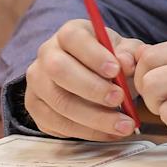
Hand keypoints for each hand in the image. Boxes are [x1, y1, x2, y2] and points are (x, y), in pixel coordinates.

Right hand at [24, 19, 145, 140]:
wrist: (91, 76)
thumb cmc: (110, 60)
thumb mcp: (124, 50)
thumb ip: (130, 53)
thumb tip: (127, 62)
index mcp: (69, 34)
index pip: (73, 38)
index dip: (93, 55)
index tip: (116, 70)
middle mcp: (46, 55)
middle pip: (59, 70)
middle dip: (92, 88)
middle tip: (119, 99)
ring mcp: (37, 83)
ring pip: (59, 102)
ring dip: (94, 117)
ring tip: (124, 124)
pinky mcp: (36, 108)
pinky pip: (57, 124)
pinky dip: (87, 131)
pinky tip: (110, 133)